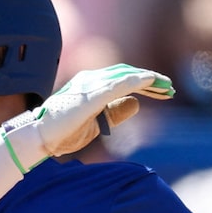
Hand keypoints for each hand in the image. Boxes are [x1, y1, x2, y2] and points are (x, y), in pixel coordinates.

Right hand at [2, 64, 174, 169]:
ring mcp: (91, 84)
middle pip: (128, 75)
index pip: (123, 80)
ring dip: (150, 80)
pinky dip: (139, 81)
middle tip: (170, 88)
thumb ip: (116, 112)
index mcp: (90, 85)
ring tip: (168, 88)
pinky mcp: (93, 94)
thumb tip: (137, 104)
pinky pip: (120, 83)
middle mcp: (91, 79)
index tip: (162, 93)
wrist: (41, 137)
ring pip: (127, 76)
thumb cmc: (63, 132)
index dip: (145, 85)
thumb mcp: (97, 123)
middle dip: (151, 81)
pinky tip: (152, 82)